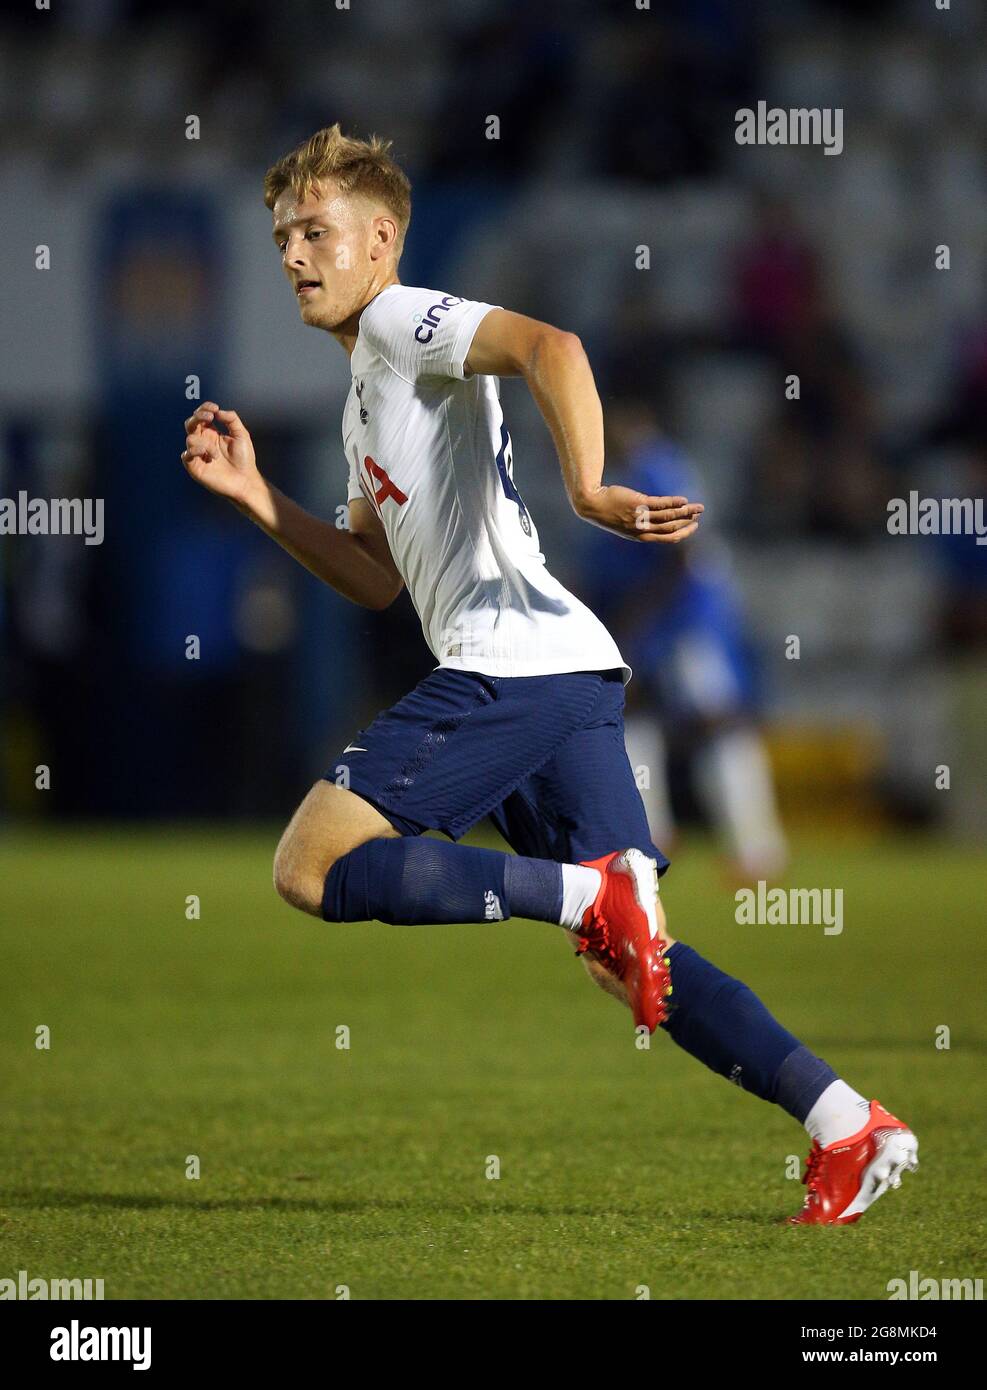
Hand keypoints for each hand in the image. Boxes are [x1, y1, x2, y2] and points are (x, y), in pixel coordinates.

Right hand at [181, 402, 260, 506]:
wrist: (246, 481)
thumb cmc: (244, 459)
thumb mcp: (241, 434)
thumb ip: (231, 419)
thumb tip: (218, 411)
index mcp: (212, 433)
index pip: (201, 416)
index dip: (204, 409)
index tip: (214, 408)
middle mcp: (203, 442)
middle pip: (190, 423)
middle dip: (198, 416)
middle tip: (210, 416)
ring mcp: (198, 454)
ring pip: (190, 439)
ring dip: (204, 443)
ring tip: (217, 454)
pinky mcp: (195, 467)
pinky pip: (186, 454)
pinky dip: (196, 451)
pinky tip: (210, 456)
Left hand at [576, 485, 703, 542]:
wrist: (591, 503)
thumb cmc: (608, 512)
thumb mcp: (625, 523)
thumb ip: (641, 524)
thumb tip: (655, 519)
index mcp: (640, 536)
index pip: (666, 538)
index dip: (682, 533)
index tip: (692, 526)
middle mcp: (642, 529)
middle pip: (671, 529)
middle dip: (687, 523)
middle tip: (699, 516)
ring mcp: (641, 517)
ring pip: (669, 517)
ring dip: (686, 512)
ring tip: (698, 507)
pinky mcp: (638, 504)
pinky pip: (661, 505)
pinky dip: (674, 503)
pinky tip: (684, 500)